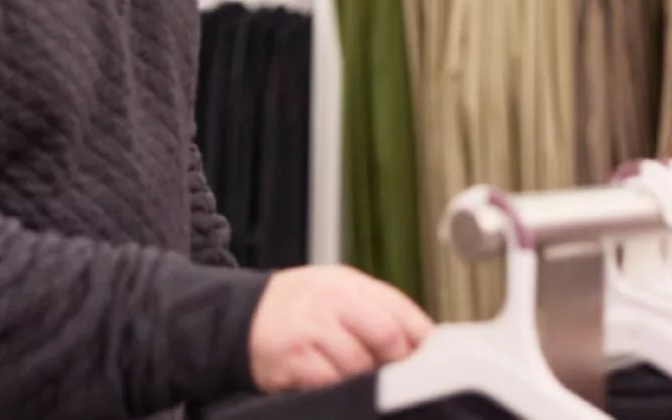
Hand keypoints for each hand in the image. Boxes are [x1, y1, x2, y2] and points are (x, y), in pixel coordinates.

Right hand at [249, 266, 432, 392]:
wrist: (242, 315)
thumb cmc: (299, 308)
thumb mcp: (339, 292)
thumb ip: (378, 310)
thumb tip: (423, 341)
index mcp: (350, 283)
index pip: (400, 309)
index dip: (421, 339)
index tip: (429, 359)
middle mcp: (331, 300)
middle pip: (386, 335)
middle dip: (396, 362)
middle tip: (393, 375)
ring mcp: (311, 328)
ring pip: (360, 365)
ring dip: (365, 380)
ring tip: (355, 378)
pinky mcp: (294, 358)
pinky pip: (331, 382)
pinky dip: (337, 389)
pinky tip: (329, 382)